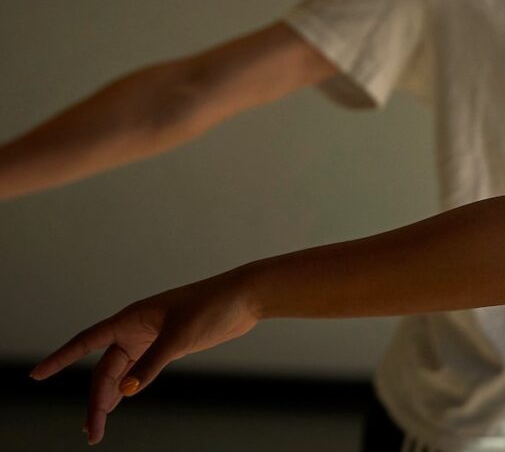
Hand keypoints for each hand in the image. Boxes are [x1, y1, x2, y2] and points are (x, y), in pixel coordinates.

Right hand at [29, 274, 260, 444]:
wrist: (244, 298)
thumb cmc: (211, 307)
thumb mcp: (179, 338)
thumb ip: (151, 364)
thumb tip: (126, 391)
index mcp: (130, 319)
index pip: (85, 342)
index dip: (60, 359)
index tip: (36, 376)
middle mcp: (135, 328)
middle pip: (104, 369)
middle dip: (95, 399)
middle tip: (91, 430)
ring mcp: (151, 338)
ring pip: (120, 371)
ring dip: (110, 396)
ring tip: (98, 426)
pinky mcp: (167, 345)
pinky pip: (138, 369)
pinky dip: (129, 385)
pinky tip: (122, 399)